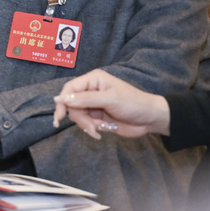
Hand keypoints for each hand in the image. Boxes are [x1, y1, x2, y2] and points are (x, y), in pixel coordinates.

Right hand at [52, 70, 170, 138]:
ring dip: (87, 125)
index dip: (62, 102)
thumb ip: (84, 99)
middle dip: (80, 118)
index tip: (59, 117)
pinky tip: (103, 130)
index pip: (69, 89)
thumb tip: (60, 99)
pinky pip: (86, 124)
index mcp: (93, 80)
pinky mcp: (97, 117)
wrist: (150, 119)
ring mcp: (93, 105)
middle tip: (92, 127)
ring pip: (78, 116)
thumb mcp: (109, 99)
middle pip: (72, 105)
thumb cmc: (132, 103)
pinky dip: (92, 129)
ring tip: (101, 129)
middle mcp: (91, 91)